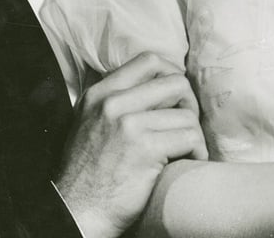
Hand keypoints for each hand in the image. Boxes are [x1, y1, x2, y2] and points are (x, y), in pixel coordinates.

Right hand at [54, 53, 206, 237]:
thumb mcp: (90, 123)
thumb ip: (116, 102)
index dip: (172, 75)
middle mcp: (112, 103)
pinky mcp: (144, 148)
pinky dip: (196, 152)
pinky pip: (189, 138)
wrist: (76, 211)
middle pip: (175, 82)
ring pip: (187, 114)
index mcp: (99, 94)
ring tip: (187, 150)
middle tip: (186, 126)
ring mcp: (128, 124)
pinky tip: (188, 162)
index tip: (176, 98)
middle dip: (189, 104)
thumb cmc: (88, 174)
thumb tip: (156, 87)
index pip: (149, 61)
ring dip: (193, 135)